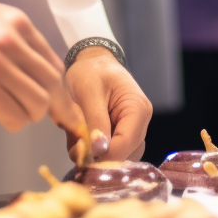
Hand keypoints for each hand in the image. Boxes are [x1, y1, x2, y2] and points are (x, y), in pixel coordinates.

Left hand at [64, 46, 152, 161]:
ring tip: (78, 142)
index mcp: (137, 109)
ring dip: (97, 155)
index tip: (81, 155)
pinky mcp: (122, 132)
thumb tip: (99, 151)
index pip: (126, 143)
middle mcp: (140, 122)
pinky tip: (81, 140)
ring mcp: (133, 129)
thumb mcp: (89, 92)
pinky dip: (95, 151)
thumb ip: (95, 121)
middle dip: (99, 156)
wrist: (91, 61)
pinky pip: (112, 151)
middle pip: (125, 154)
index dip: (105, 154)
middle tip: (76, 148)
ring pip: (119, 156)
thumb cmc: (91, 71)